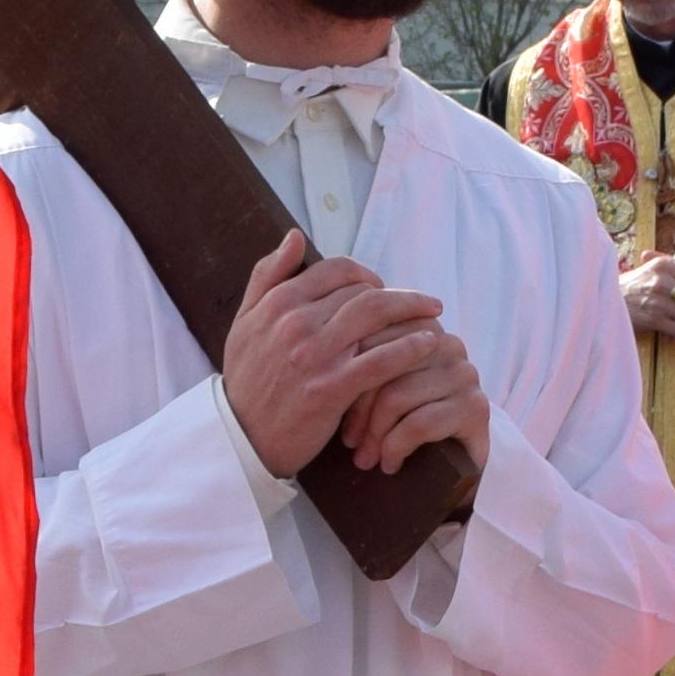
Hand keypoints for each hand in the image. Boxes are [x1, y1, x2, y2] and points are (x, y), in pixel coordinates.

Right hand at [222, 230, 446, 476]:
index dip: (365, 273)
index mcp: (278, 303)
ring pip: (376, 316)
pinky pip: (381, 360)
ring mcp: (314, 356)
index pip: (336, 270)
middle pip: (362, 291)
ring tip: (434, 313)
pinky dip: (410, 348)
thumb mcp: (244, 322)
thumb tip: (294, 236)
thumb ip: (267, 276)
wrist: (241, 439)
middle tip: (418, 302)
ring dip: (412, 310)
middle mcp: (296, 324)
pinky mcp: (331, 389)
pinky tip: (429, 343)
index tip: (380, 287)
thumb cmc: (246, 380)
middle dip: (395, 294)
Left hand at [339, 320, 488, 481]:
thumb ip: (357, 360)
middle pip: (382, 364)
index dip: (347, 373)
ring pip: (397, 396)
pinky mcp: (475, 408)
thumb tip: (305, 350)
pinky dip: (395, 447)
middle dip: (358, 408)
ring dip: (375, 435)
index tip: (333, 407)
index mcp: (421, 327)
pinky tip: (389, 463)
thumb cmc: (405, 420)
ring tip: (365, 458)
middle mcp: (448, 344)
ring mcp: (464, 374)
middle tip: (348, 442)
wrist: (455, 464)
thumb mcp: (377, 387)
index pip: (371, 336)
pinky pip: (419, 423)